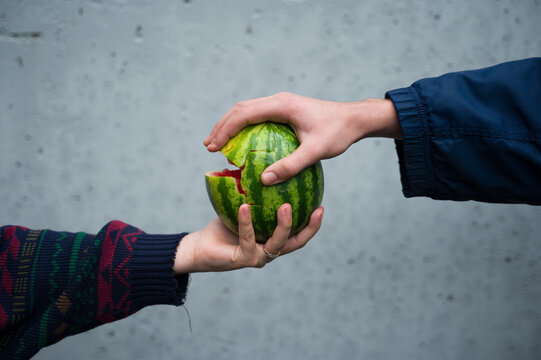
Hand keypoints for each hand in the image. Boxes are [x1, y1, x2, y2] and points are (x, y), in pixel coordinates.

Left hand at [173, 203, 323, 272]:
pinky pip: (248, 238)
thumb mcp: (243, 206)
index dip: (313, 224)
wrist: (201, 247)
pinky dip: (247, 222)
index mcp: (274, 240)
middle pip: (296, 242)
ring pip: (277, 243)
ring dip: (284, 225)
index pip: (299, 234)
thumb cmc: (223, 226)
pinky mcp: (242, 259)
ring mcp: (257, 257)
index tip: (322, 205)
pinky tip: (245, 206)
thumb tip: (266, 165)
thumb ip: (257, 194)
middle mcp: (270, 251)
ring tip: (285, 206)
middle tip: (317, 208)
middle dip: (309, 227)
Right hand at [204, 92, 400, 184]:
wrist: (355, 119)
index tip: (212, 148)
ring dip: (230, 125)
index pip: (244, 114)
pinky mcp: (285, 110)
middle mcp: (278, 101)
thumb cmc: (338, 133)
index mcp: (281, 105)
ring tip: (217, 143)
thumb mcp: (315, 151)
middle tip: (208, 147)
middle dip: (222, 126)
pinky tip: (241, 142)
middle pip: (240, 109)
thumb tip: (265, 179)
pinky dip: (244, 126)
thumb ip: (291, 165)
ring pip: (247, 110)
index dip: (225, 130)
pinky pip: (258, 116)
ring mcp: (281, 104)